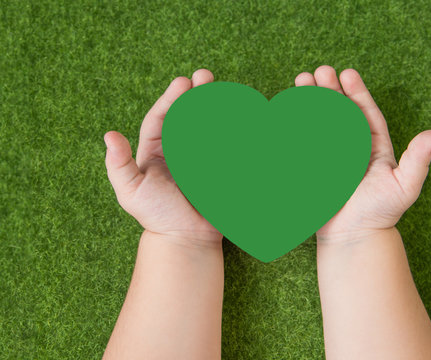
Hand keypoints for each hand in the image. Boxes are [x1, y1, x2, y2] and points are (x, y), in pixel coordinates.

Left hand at [104, 69, 222, 243]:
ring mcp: (199, 158)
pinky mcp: (218, 168)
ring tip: (224, 90)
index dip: (171, 98)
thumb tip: (109, 134)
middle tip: (206, 76)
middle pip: (186, 115)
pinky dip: (230, 129)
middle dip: (196, 94)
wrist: (186, 238)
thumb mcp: (131, 192)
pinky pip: (224, 145)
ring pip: (207, 125)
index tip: (183, 82)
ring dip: (215, 106)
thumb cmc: (156, 216)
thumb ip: (118, 165)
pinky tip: (237, 115)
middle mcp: (177, 150)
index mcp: (155, 150)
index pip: (161, 117)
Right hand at [295, 66, 430, 241]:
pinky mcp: (314, 166)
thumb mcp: (404, 186)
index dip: (357, 92)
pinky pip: (305, 142)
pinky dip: (296, 125)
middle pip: (339, 111)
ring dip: (310, 101)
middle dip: (329, 90)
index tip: (347, 73)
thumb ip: (417, 161)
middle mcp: (352, 147)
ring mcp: (331, 156)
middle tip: (319, 71)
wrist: (353, 237)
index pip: (365, 112)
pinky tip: (288, 111)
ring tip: (300, 81)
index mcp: (374, 146)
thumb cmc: (380, 213)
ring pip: (320, 122)